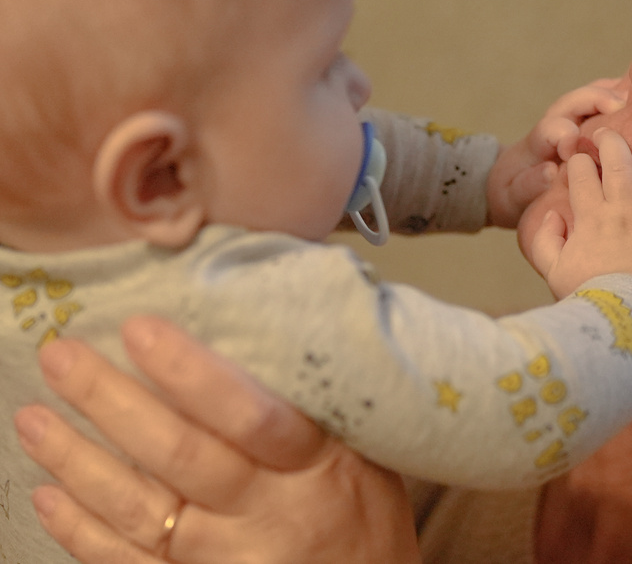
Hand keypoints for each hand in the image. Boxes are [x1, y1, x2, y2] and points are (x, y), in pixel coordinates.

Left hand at [14, 317, 419, 563]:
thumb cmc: (366, 513)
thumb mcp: (365, 449)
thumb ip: (317, 402)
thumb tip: (264, 323)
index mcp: (317, 468)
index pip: (251, 416)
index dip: (192, 375)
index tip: (141, 329)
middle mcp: (268, 516)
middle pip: (181, 456)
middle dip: (114, 403)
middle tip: (61, 356)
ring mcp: (228, 558)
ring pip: (141, 509)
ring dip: (79, 462)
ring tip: (32, 417)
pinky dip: (84, 532)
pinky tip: (48, 496)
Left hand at [486, 78, 625, 227]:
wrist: (509, 186)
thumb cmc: (514, 194)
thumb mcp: (513, 196)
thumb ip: (528, 184)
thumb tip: (551, 171)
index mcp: (537, 143)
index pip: (551, 128)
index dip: (563, 133)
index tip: (573, 145)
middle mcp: (554, 126)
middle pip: (574, 102)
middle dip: (597, 98)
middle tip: (624, 105)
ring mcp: (570, 122)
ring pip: (590, 98)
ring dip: (615, 94)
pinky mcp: (583, 125)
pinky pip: (603, 106)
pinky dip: (622, 101)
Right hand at [530, 124, 631, 309]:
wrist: (625, 318)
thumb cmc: (587, 298)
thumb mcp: (553, 271)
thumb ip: (544, 240)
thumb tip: (553, 214)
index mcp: (591, 216)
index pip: (582, 173)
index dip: (579, 162)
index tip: (580, 159)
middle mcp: (623, 208)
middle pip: (617, 161)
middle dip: (610, 141)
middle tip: (608, 132)